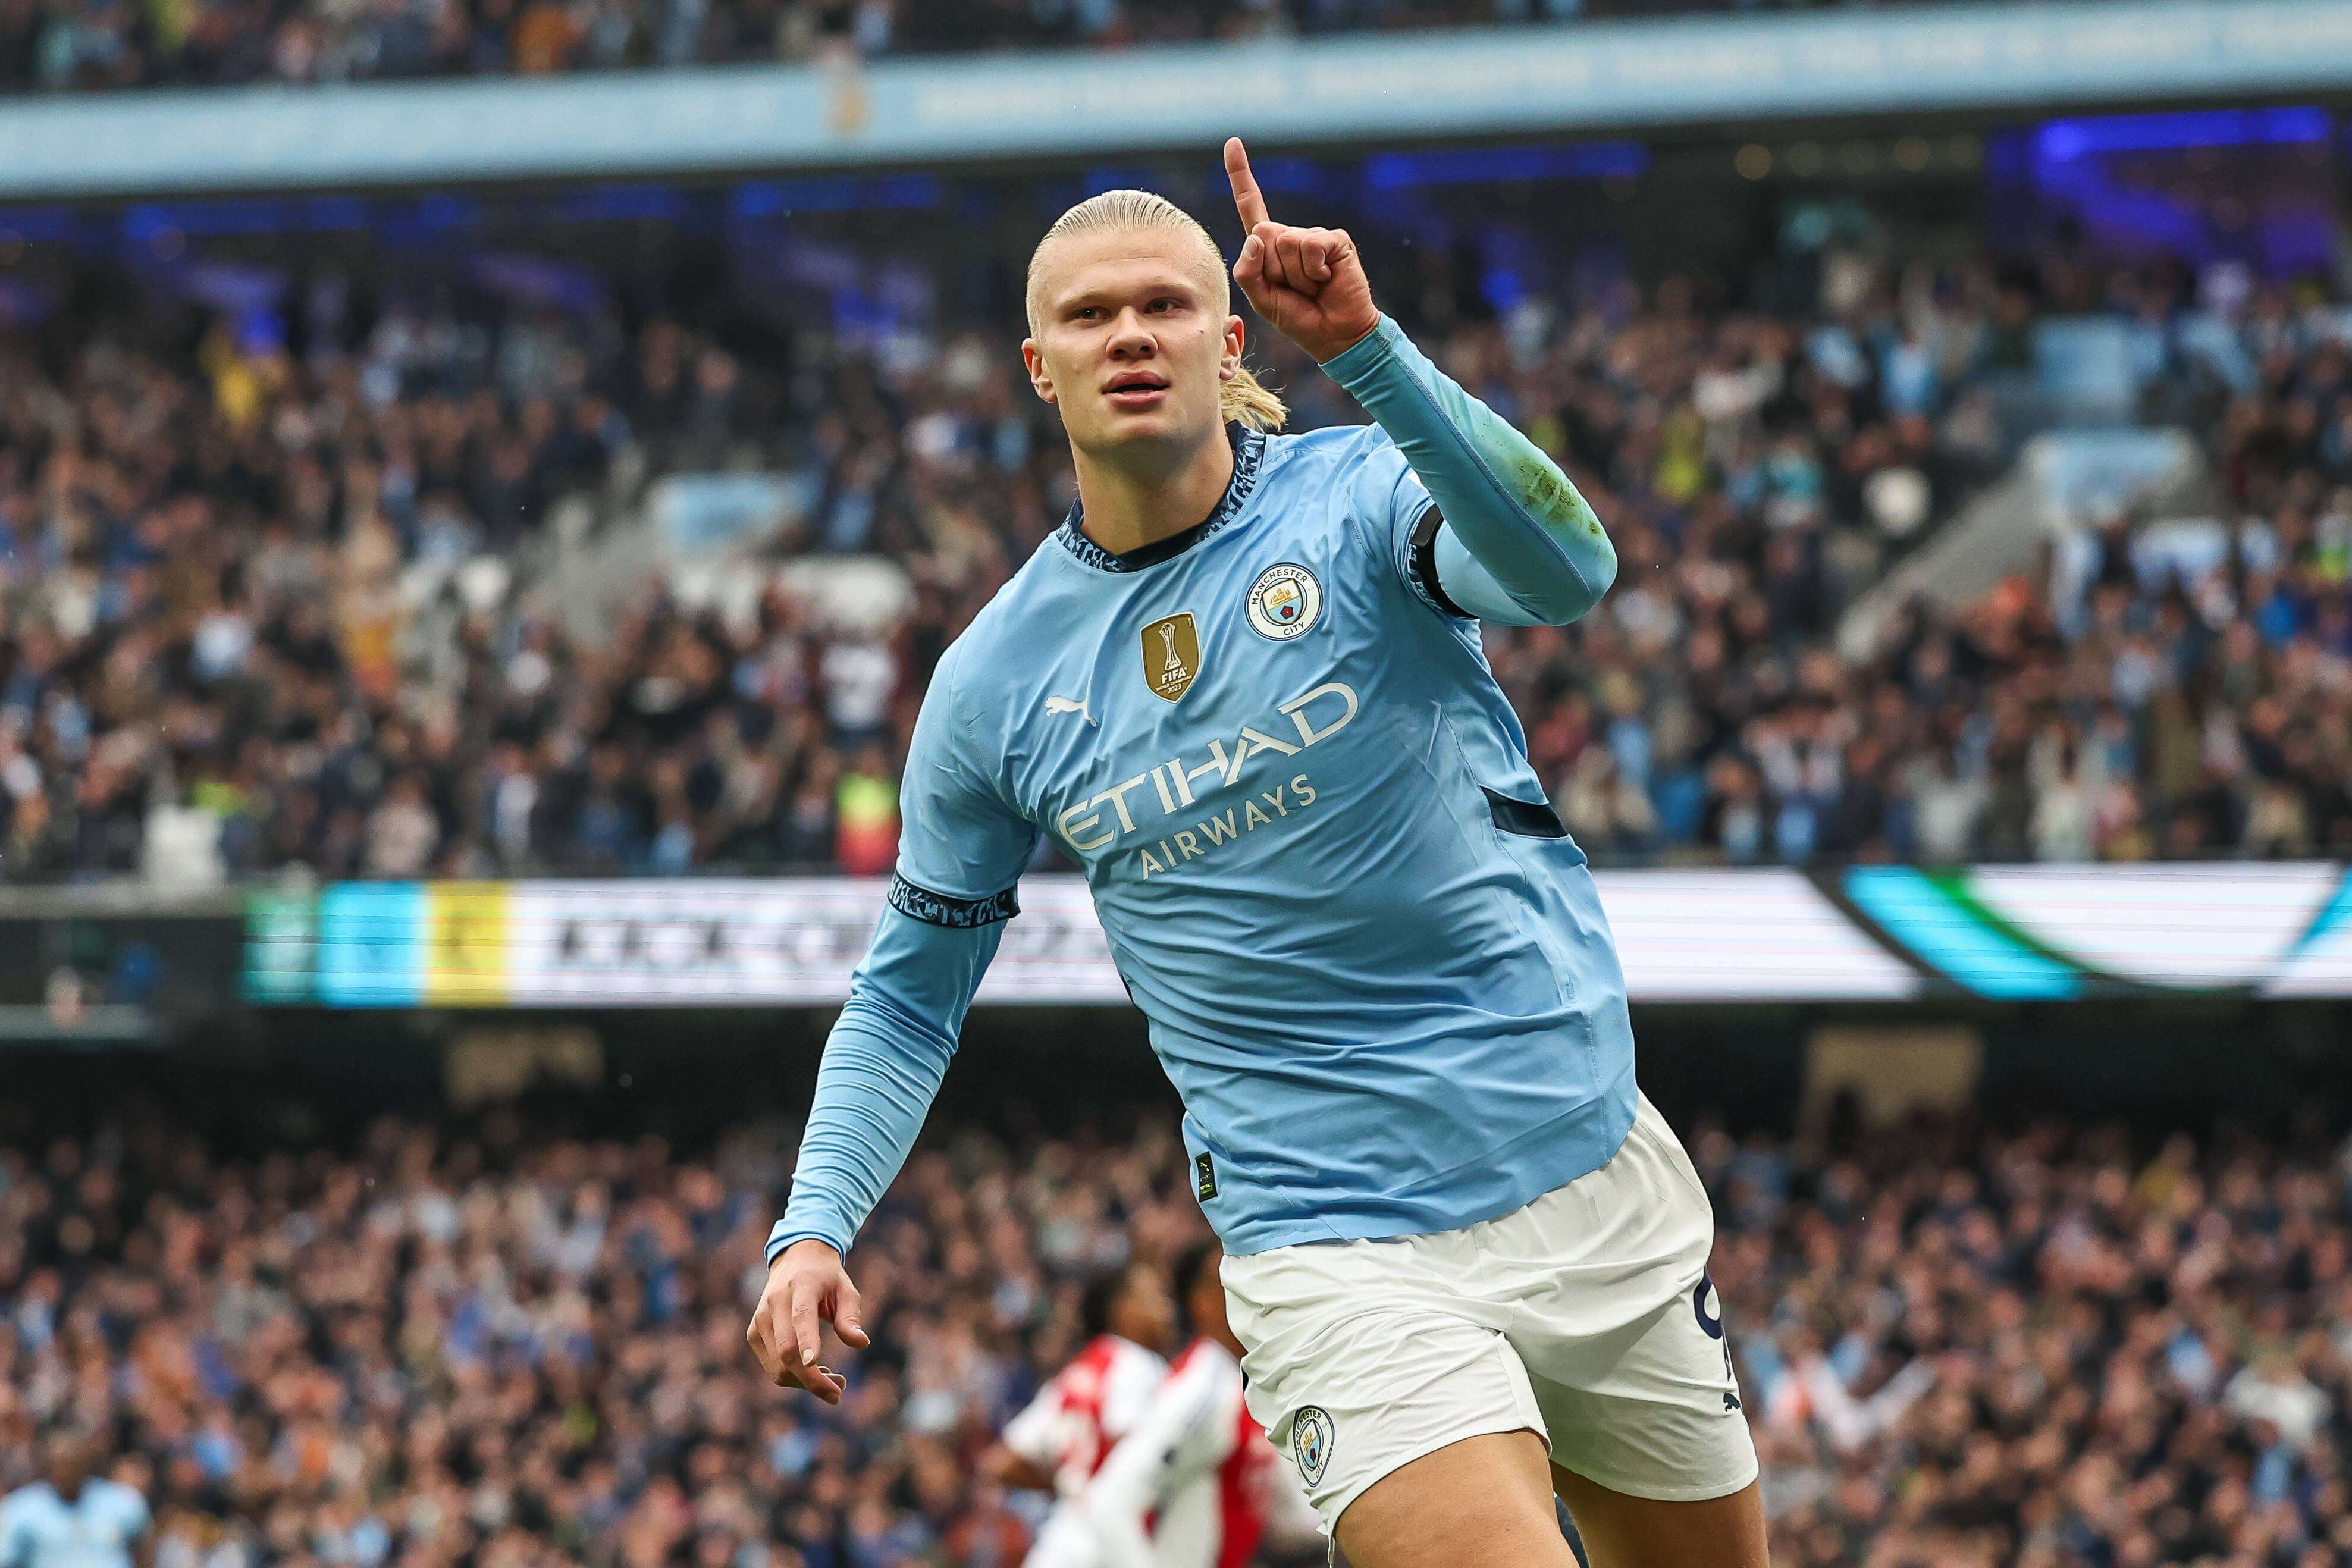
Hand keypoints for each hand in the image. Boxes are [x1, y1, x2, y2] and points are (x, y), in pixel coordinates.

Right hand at [746, 1239, 869, 1404]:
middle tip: (840, 1390)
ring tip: (834, 1379)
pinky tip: (814, 1370)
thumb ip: (850, 1316)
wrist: (794, 1261)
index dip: (807, 1340)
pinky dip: (793, 1377)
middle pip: (787, 1351)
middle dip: (813, 1379)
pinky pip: (772, 1367)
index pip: (801, 1316)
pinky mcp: (754, 1333)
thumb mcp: (846, 1289)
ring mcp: (760, 1320)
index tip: (815, 1362)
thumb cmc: (826, 1279)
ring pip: (778, 1366)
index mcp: (801, 1286)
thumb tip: (861, 1343)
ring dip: (805, 1382)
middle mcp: (774, 1303)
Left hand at [1225, 136, 1379, 364]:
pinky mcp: (1334, 239)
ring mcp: (1313, 236)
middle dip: (1273, 268)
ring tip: (1312, 287)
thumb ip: (1248, 271)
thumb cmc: (1298, 317)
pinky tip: (1327, 279)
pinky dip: (1313, 269)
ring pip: (1285, 242)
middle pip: (1262, 233)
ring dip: (1295, 274)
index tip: (1232, 143)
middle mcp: (1290, 235)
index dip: (1240, 175)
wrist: (1335, 334)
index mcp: (1269, 246)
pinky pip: (1310, 244)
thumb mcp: (1260, 299)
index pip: (1251, 205)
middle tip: (1293, 288)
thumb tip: (1257, 235)